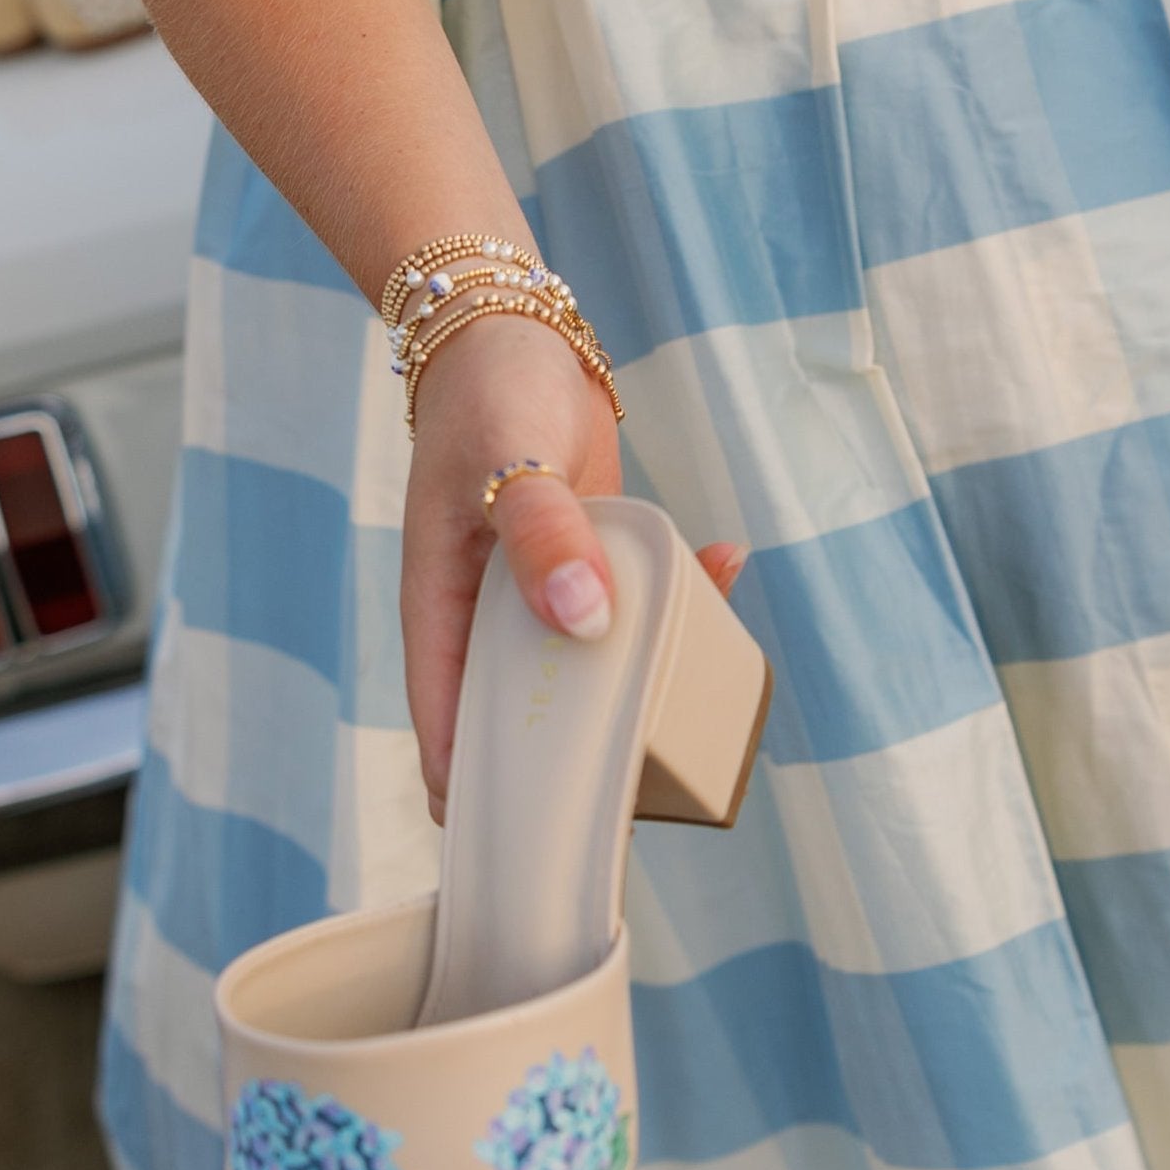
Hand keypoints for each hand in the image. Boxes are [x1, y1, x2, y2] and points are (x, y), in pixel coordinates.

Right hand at [400, 315, 742, 819]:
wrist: (512, 333)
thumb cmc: (489, 394)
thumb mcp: (508, 459)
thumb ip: (543, 537)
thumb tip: (583, 621)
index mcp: (442, 610)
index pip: (447, 723)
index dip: (479, 792)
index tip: (529, 836)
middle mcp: (491, 618)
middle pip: (530, 715)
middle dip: (583, 752)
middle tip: (653, 776)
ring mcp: (547, 596)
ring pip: (594, 667)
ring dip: (649, 676)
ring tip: (706, 681)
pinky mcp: (595, 564)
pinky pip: (641, 602)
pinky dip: (685, 594)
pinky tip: (727, 568)